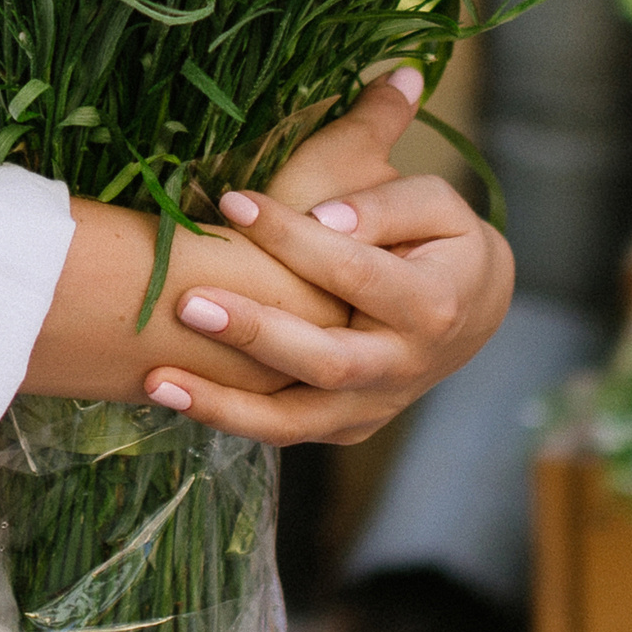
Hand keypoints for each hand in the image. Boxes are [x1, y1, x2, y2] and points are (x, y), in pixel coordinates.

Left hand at [144, 166, 513, 448]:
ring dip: (225, 404)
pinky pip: (283, 430)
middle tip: (188, 302)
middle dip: (255, 333)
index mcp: (432, 304)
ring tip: (158, 380)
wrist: (472, 307)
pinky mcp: (345, 426)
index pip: (353, 270)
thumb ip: (384, 202)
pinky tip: (171, 395)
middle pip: (325, 362)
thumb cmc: (443, 240)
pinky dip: (228, 419)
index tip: (234, 201)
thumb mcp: (437, 204)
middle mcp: (403, 367)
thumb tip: (327, 216)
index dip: (292, 237)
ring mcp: (372, 406)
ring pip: (295, 420)